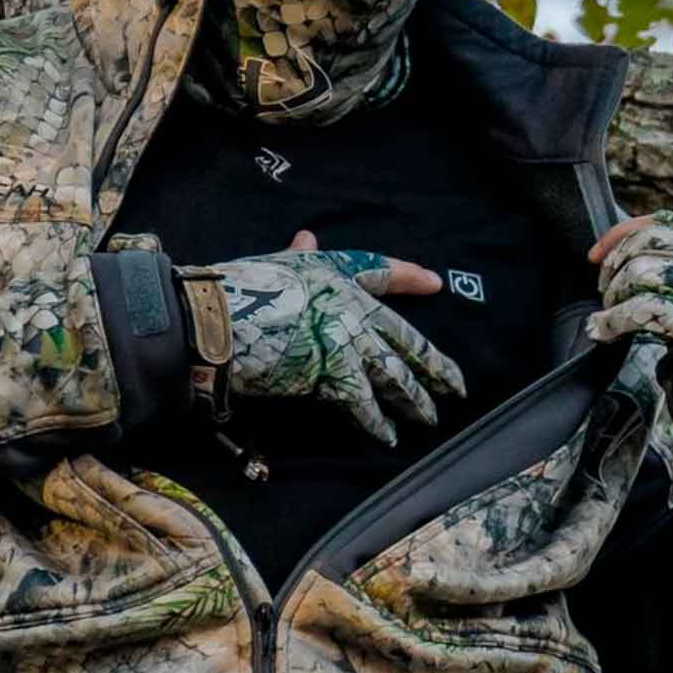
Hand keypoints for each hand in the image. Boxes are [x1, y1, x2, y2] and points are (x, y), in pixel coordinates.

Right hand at [209, 229, 464, 443]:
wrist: (215, 321)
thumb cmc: (239, 288)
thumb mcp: (275, 262)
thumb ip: (299, 253)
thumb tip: (308, 235)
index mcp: (337, 274)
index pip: (383, 272)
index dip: (411, 277)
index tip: (436, 284)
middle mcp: (350, 307)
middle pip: (404, 337)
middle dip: (433, 365)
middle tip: (457, 386)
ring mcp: (346, 342)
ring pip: (393, 375)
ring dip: (414, 400)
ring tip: (430, 418)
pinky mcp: (332, 374)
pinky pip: (363, 403)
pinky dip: (377, 423)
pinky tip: (390, 436)